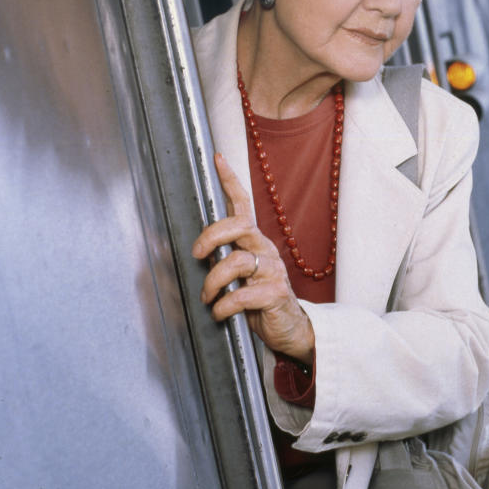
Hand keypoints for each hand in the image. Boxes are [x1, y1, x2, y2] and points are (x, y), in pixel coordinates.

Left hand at [191, 153, 314, 364]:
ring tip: (207, 298)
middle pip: (238, 225)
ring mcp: (273, 271)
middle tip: (198, 254)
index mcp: (255, 242)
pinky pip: (242, 295)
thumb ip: (222, 262)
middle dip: (211, 236)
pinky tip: (219, 314)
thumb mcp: (239, 277)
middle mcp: (265, 250)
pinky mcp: (275, 293)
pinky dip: (224, 306)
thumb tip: (197, 256)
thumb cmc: (259, 301)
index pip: (243, 205)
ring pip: (236, 262)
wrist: (291, 329)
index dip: (230, 180)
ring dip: (213, 282)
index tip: (218, 158)